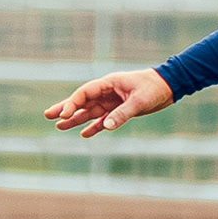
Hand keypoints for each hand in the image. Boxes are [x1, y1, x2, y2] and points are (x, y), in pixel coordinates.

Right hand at [44, 68, 174, 135]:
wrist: (169, 86)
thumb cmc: (154, 88)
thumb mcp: (139, 101)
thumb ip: (122, 113)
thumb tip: (106, 126)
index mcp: (108, 83)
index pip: (84, 93)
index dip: (72, 103)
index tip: (63, 114)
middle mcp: (107, 92)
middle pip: (82, 101)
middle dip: (65, 108)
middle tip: (47, 115)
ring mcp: (112, 101)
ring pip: (90, 112)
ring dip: (76, 119)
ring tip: (59, 127)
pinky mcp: (120, 110)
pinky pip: (103, 120)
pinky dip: (94, 127)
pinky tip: (84, 134)